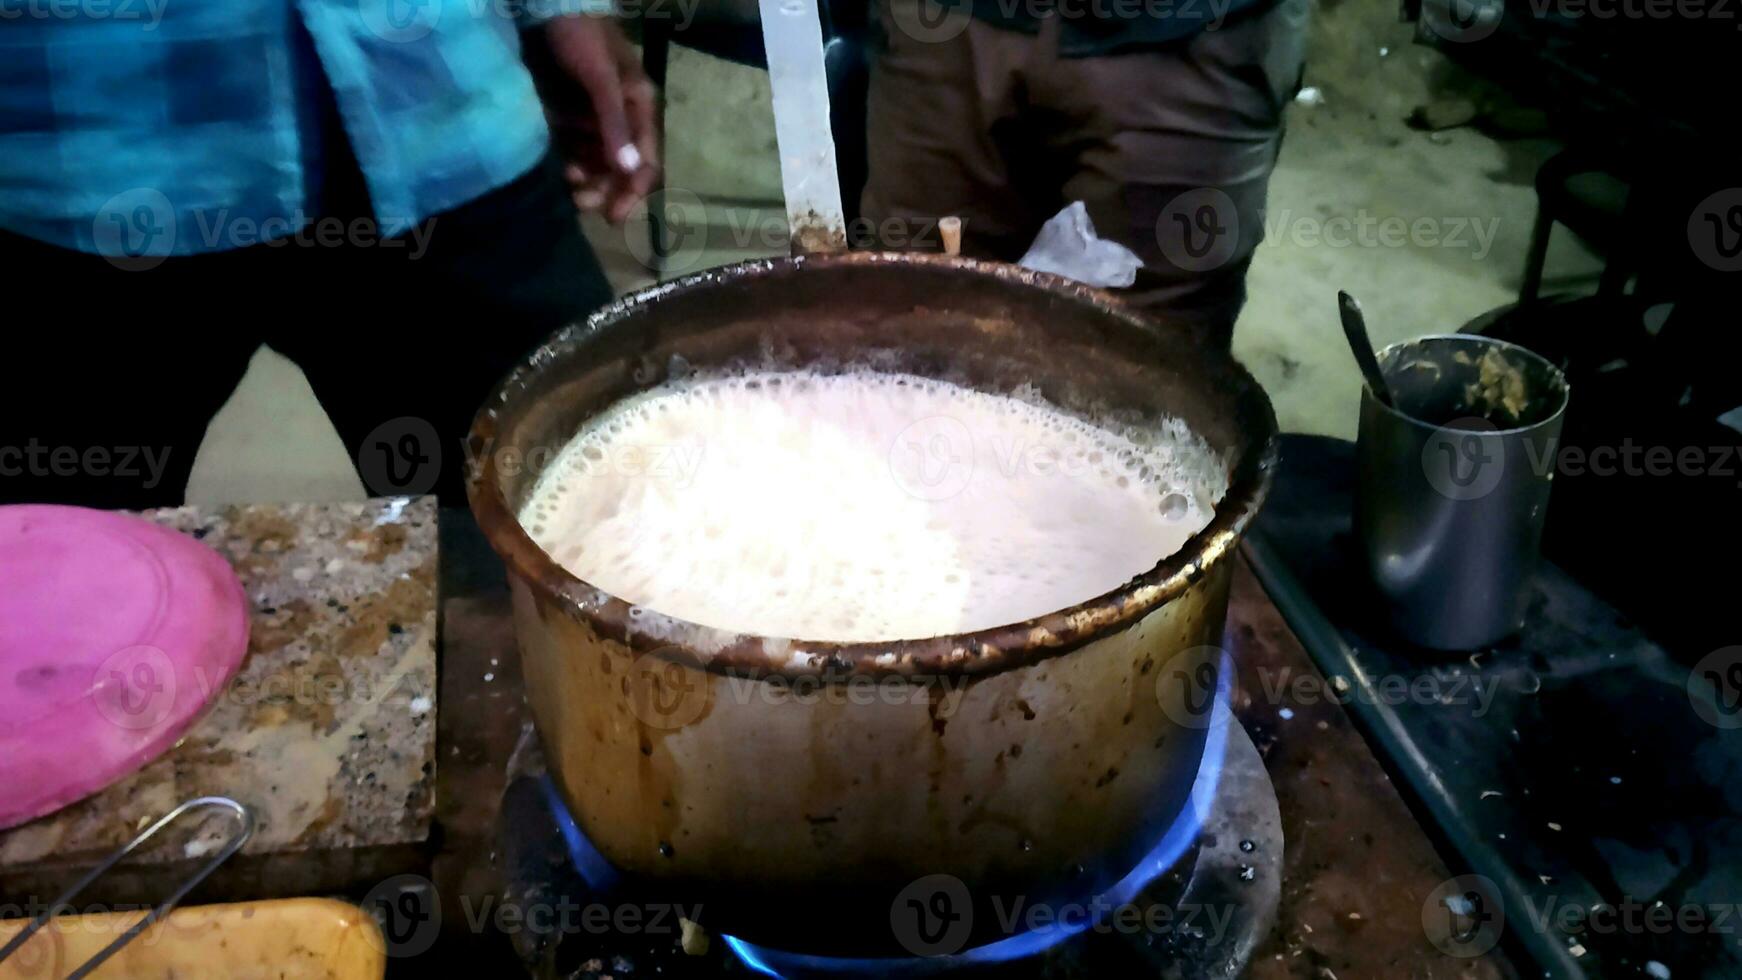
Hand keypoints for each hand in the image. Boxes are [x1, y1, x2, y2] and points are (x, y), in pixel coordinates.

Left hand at [524, 15, 660, 224]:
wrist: (547, 7)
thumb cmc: (581, 37)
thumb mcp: (601, 79)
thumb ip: (614, 124)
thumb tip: (629, 172)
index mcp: (640, 107)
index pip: (646, 161)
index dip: (632, 191)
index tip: (613, 216)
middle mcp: (622, 117)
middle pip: (621, 167)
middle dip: (605, 189)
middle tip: (581, 204)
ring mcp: (595, 118)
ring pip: (598, 162)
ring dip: (587, 180)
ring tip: (569, 187)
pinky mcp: (571, 115)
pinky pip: (576, 149)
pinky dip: (571, 163)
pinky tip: (561, 170)